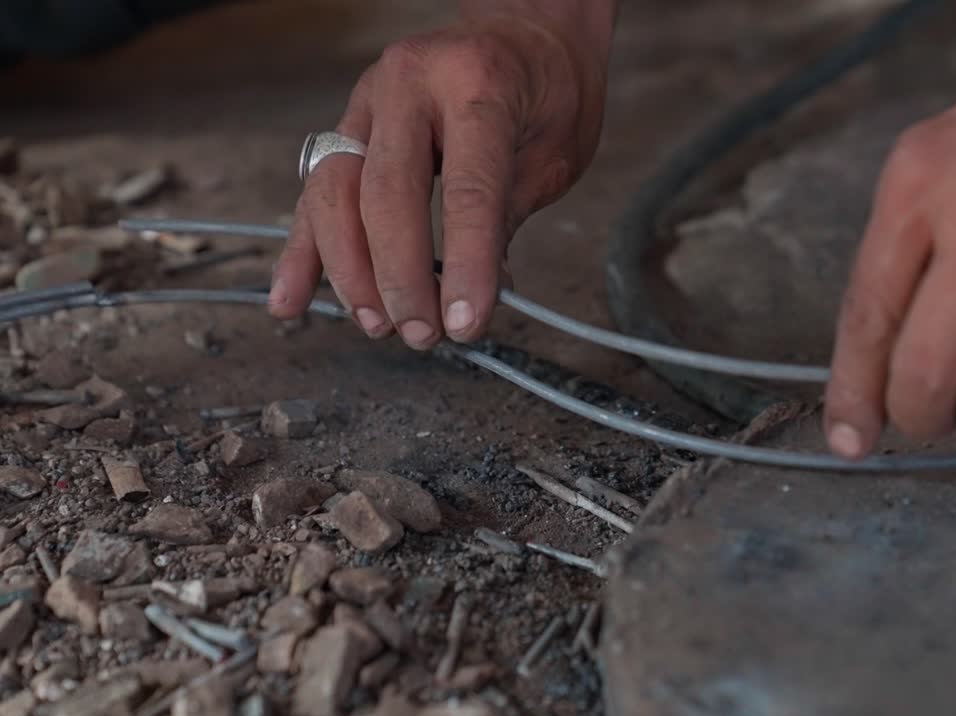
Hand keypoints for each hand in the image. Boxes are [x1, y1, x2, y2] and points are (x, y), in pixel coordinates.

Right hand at [268, 9, 609, 348]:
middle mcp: (409, 83)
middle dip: (399, 276)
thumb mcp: (553, 151)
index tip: (466, 322)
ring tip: (377, 325)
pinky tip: (290, 301)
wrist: (525, 29)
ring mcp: (368, 101)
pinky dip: (303, 251)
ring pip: (335, 193)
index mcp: (476, 84)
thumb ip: (506, 217)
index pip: (466, 188)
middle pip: (386, 193)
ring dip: (350, 271)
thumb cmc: (548, 90)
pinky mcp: (347, 126)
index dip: (465, 263)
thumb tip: (470, 297)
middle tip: (422, 334)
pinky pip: (315, 193)